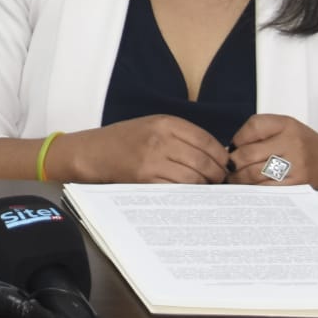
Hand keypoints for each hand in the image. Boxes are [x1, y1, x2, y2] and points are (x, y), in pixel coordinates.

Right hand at [56, 115, 230, 184]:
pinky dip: (187, 194)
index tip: (225, 165)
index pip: (207, 140)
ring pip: (193, 178)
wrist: (92, 152)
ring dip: (204, 187)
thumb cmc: (124, 140)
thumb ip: (181, 136)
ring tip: (205, 189)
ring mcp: (152, 160)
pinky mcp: (144, 179)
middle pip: (204, 161)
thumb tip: (215, 156)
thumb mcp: (153, 126)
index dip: (221, 157)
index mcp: (165, 123)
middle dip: (217, 175)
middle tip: (219, 182)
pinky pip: (176, 189)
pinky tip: (188, 194)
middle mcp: (160, 139)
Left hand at [227, 114, 317, 191]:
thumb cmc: (311, 151)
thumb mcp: (292, 132)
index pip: (251, 126)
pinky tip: (251, 190)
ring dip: (239, 180)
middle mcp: (292, 141)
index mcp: (288, 124)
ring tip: (236, 181)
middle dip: (233, 164)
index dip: (237, 140)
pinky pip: (265, 189)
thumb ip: (264, 135)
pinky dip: (253, 191)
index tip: (235, 149)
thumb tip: (230, 151)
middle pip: (246, 153)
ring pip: (252, 173)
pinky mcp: (298, 184)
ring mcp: (296, 164)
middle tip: (229, 170)